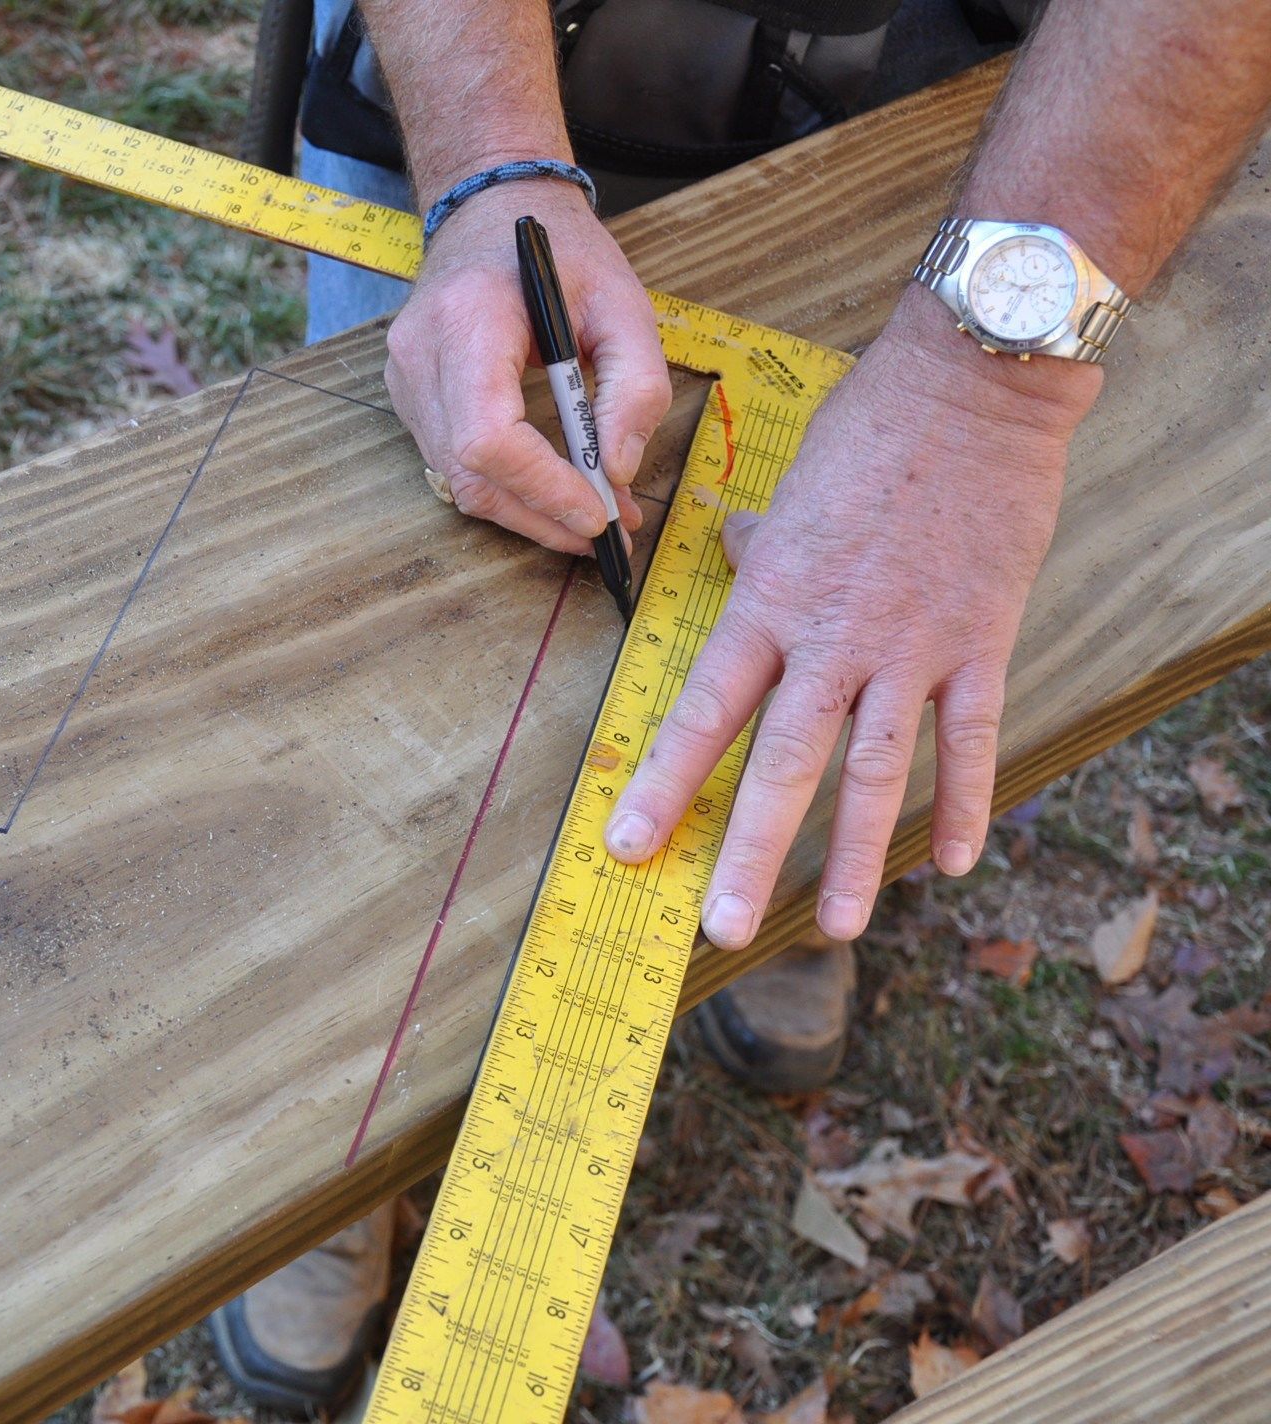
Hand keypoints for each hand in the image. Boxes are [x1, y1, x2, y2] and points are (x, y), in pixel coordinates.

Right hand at [385, 182, 669, 552]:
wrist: (491, 209)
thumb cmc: (558, 251)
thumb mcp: (623, 302)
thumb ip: (636, 385)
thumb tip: (618, 469)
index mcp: (469, 318)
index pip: (488, 434)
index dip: (542, 486)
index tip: (596, 512)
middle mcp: (421, 354)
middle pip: (469, 471)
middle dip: (540, 514)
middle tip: (605, 533)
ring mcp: (405, 379)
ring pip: (457, 480)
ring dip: (526, 511)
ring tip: (589, 516)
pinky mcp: (410, 397)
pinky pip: (452, 464)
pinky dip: (506, 488)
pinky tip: (552, 489)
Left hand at [603, 295, 1101, 947]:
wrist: (971, 391)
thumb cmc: (867, 434)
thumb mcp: (788, 494)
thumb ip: (763, 551)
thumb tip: (738, 555)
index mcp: (768, 603)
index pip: (703, 710)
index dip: (665, 783)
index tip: (629, 846)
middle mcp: (830, 637)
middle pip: (781, 762)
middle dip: (750, 851)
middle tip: (722, 928)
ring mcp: (909, 646)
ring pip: (874, 769)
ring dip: (856, 855)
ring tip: (838, 927)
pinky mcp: (979, 642)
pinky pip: (970, 738)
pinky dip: (964, 802)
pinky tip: (952, 864)